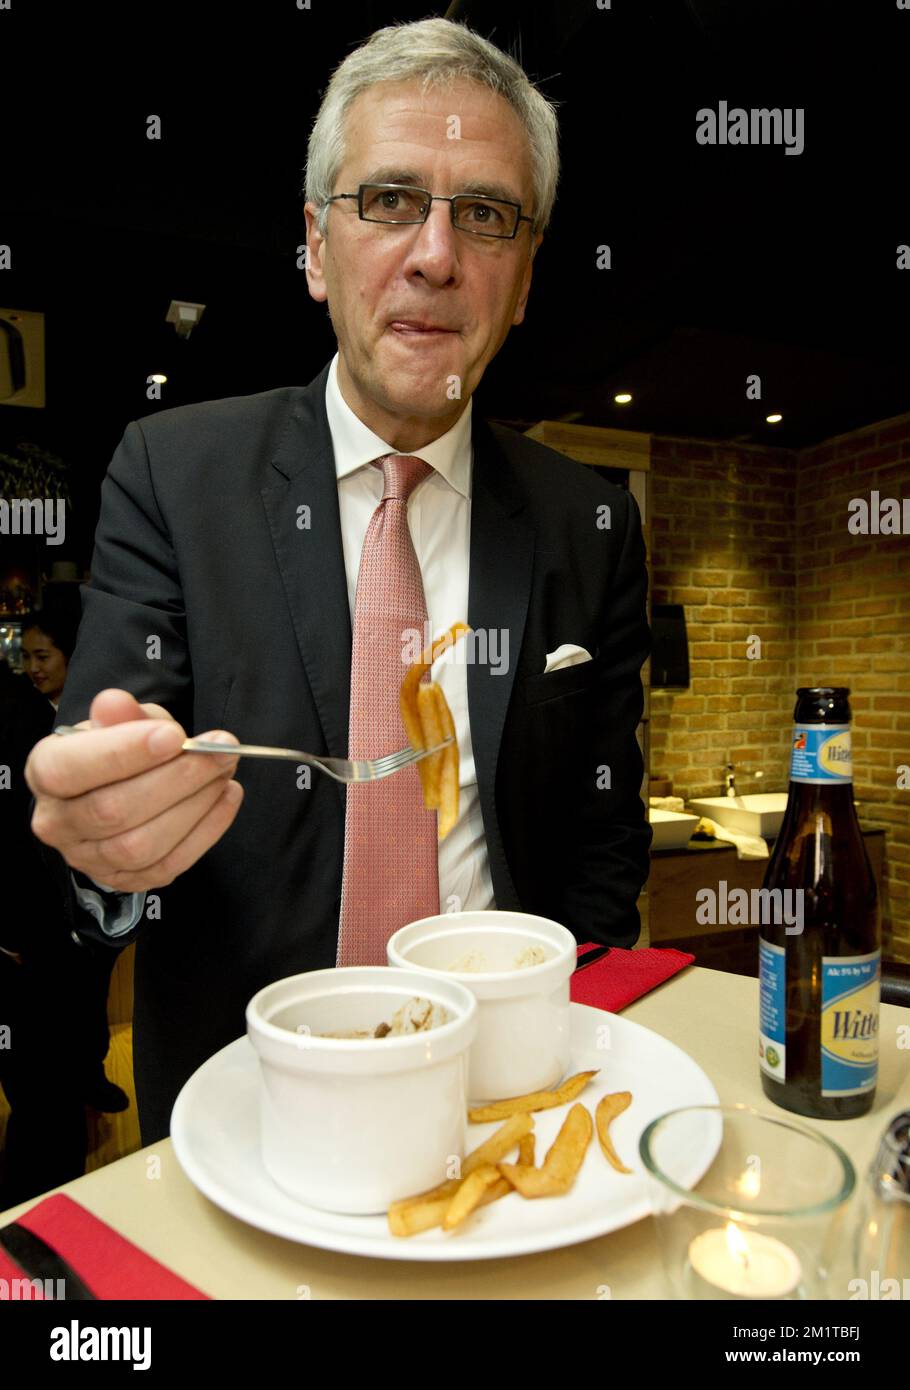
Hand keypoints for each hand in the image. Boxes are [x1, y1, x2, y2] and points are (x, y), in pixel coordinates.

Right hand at [26, 688, 243, 891]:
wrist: (124, 783)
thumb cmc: (119, 748)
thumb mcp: (122, 720)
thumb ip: (122, 715)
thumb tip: (116, 704)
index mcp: (44, 771)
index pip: (68, 769)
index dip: (122, 753)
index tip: (174, 736)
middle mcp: (57, 822)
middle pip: (112, 810)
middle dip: (175, 778)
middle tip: (220, 751)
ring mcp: (89, 859)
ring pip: (141, 845)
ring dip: (195, 805)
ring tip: (224, 771)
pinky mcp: (125, 881)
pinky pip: (167, 866)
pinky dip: (206, 831)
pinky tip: (226, 797)